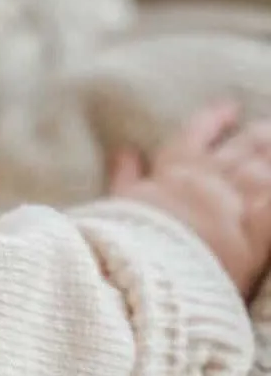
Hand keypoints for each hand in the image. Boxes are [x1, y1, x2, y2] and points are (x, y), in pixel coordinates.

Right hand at [109, 101, 270, 298]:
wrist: (148, 267)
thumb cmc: (129, 236)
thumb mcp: (120, 201)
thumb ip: (124, 174)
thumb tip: (124, 150)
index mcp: (174, 170)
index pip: (197, 134)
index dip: (215, 120)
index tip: (230, 108)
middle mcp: (208, 179)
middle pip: (240, 150)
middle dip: (257, 137)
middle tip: (269, 127)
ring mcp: (234, 203)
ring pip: (261, 171)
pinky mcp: (257, 233)